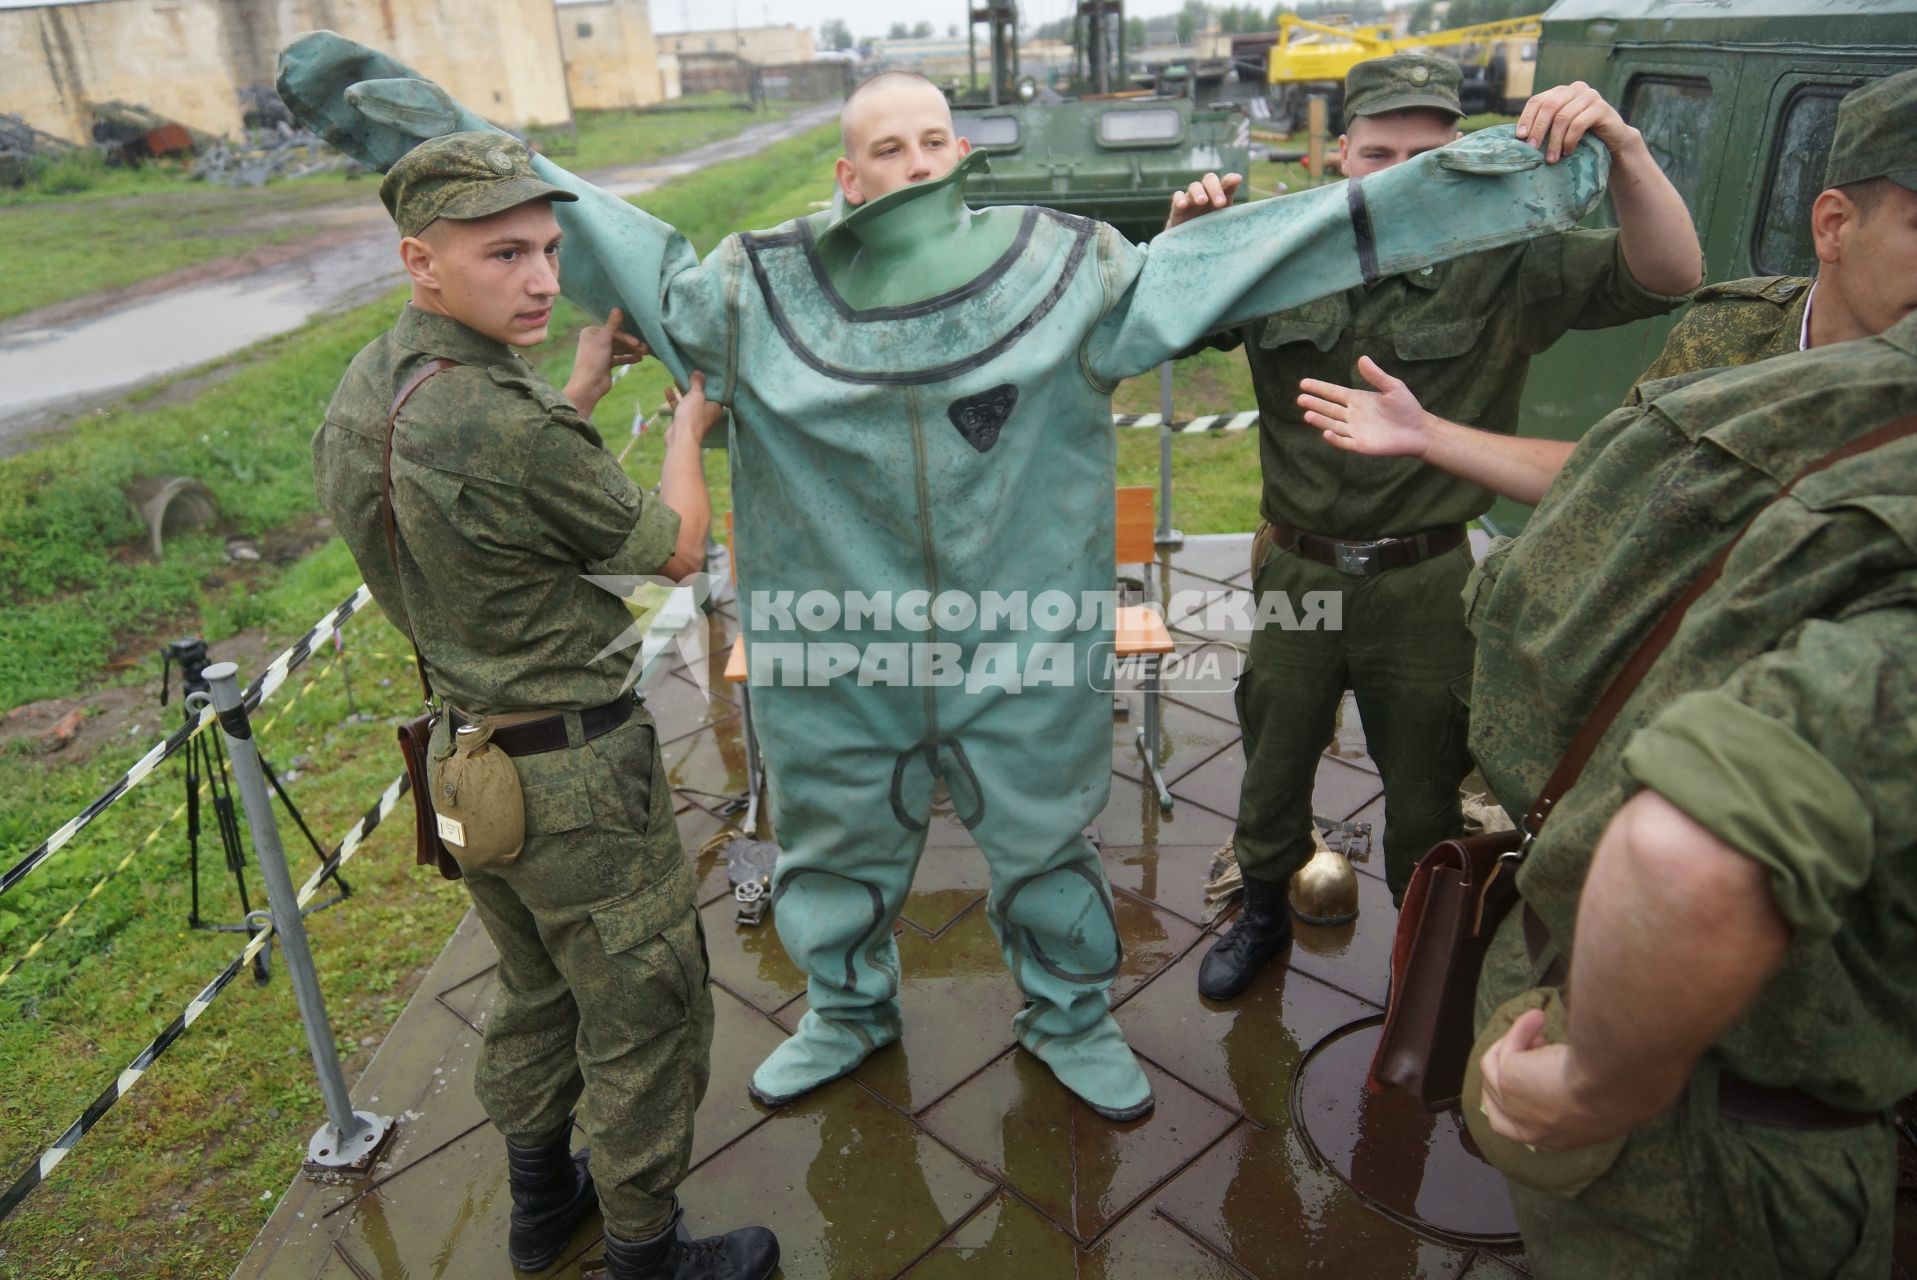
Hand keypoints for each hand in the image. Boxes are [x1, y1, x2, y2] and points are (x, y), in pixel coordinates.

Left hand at [565, 306, 648, 417]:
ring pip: (620, 349)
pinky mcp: (606, 364)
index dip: (626, 336)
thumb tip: (618, 308)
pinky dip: (628, 358)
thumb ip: (613, 325)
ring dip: (632, 350)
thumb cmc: (593, 360)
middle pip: (617, 339)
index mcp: (591, 332)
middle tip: (645, 347)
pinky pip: (619, 358)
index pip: (613, 331)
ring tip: (647, 353)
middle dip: (631, 344)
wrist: (588, 386)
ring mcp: (601, 353)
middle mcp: (595, 341)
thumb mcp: (604, 340)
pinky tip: (639, 359)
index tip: (637, 342)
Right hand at [668, 371, 725, 443]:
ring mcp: (695, 418)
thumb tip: (699, 372)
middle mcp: (707, 413)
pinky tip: (667, 389)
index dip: (709, 382)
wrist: (681, 438)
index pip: (715, 392)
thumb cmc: (693, 415)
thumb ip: (697, 383)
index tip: (703, 372)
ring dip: (682, 391)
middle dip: (693, 385)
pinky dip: (674, 399)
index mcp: (716, 407)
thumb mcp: (696, 395)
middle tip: (688, 373)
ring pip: (689, 401)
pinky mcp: (683, 421)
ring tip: (676, 378)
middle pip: (701, 396)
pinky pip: (679, 407)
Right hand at [1165, 171, 1242, 229]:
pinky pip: (1177, 196)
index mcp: (1220, 195)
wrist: (1191, 242)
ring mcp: (1191, 198)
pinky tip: (1184, 205)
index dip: (1230, 179)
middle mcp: (1206, 192)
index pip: (1226, 182)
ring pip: (1194, 186)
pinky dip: (1180, 199)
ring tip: (1202, 202)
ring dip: (1199, 192)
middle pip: (1209, 179)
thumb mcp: (1224, 220)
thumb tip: (1240, 189)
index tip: (1237, 180)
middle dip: (1215, 188)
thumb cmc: (1212, 229)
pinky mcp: (1178, 207)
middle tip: (1220, 203)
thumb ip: (1232, 209)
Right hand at [1296, 356, 1429, 456]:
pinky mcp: (1361, 445)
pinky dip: (1335, 438)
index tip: (1303, 383)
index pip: (1333, 393)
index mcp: (1357, 399)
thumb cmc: (1406, 407)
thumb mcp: (1393, 387)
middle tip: (1300, 399)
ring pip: (1333, 424)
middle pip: (1329, 409)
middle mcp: (1352, 415)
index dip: (1319, 388)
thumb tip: (1362, 358)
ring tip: (1307, 415)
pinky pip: (1344, 442)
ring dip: (1320, 420)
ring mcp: (1355, 430)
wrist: (1419, 430)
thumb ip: (1376, 375)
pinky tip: (1326, 432)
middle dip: (1315, 404)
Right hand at [1478, 1009, 1621, 1150]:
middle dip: (1507, 1072)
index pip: (1521, 1129)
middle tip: (1535, 1046)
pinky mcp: (1505, 1081)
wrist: (1612, 1084)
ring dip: (1515, 1042)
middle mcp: (1530, 1132)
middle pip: (1497, 1104)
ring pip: (1493, 1073)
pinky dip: (1516, 1031)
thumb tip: (1577, 1074)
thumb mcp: (1601, 1100)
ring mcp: (1513, 1108)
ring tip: (1538, 1021)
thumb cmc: (1620, 1091)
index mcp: (1557, 1141)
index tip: (1535, 1071)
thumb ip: (1582, 1096)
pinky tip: (1537, 1017)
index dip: (1520, 1100)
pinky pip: (1500, 1052)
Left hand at [1516, 81, 1636, 164]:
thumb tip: (1517, 138)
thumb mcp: (1559, 129)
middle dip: (1538, 130)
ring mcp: (1590, 96)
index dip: (1526, 118)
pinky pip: (1578, 124)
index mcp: (1561, 91)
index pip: (1537, 100)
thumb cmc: (1581, 137)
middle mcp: (1575, 89)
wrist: (1613, 141)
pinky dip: (1569, 140)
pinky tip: (1568, 152)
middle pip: (1548, 106)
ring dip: (1554, 141)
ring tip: (1551, 159)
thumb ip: (1544, 126)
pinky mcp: (1602, 108)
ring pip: (1563, 117)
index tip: (1519, 137)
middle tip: (1531, 149)